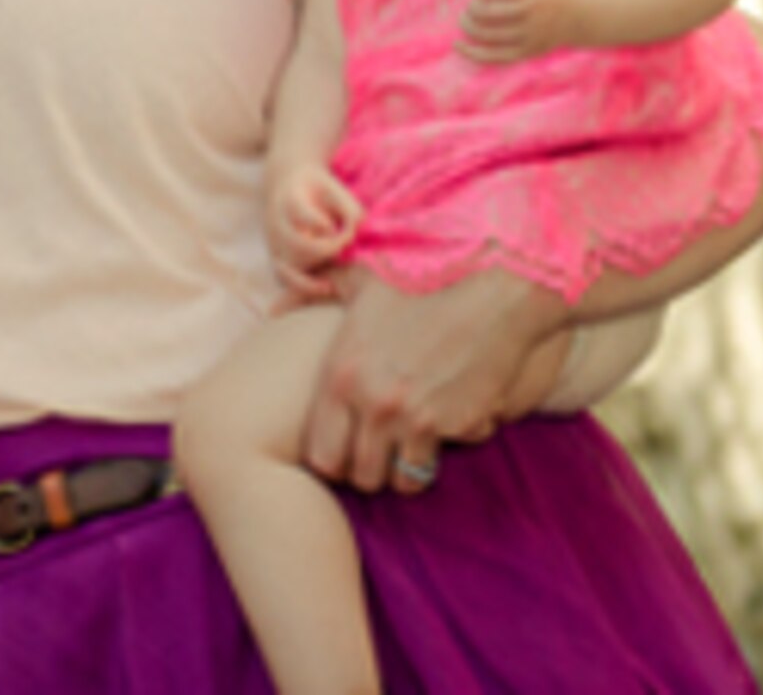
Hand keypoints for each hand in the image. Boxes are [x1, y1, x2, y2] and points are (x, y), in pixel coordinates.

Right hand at [266, 163, 362, 298]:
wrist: (289, 186)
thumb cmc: (319, 191)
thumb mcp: (336, 190)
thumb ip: (349, 209)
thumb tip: (356, 233)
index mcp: (289, 199)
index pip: (298, 212)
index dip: (318, 223)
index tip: (334, 227)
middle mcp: (277, 223)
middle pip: (293, 243)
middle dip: (322, 249)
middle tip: (343, 245)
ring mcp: (275, 242)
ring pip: (284, 268)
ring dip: (306, 279)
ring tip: (329, 286)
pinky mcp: (278, 257)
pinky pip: (285, 278)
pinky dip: (302, 287)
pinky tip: (325, 287)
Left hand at [300, 268, 566, 493]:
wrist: (488, 291)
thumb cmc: (422, 283)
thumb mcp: (360, 282)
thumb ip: (315, 294)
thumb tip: (275, 307)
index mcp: (340, 370)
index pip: (319, 452)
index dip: (332, 456)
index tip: (346, 446)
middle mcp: (368, 399)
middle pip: (355, 474)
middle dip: (364, 469)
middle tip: (378, 453)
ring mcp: (409, 416)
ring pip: (393, 480)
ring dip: (398, 470)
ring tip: (404, 448)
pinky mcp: (447, 425)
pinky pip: (429, 469)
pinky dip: (431, 461)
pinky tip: (434, 438)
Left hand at [460, 0, 581, 61]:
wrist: (579, 9)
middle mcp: (537, 9)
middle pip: (489, 10)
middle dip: (472, 6)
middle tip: (473, 2)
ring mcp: (534, 33)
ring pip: (489, 33)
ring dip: (469, 24)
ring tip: (466, 16)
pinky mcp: (528, 51)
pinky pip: (497, 56)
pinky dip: (473, 52)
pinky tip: (457, 45)